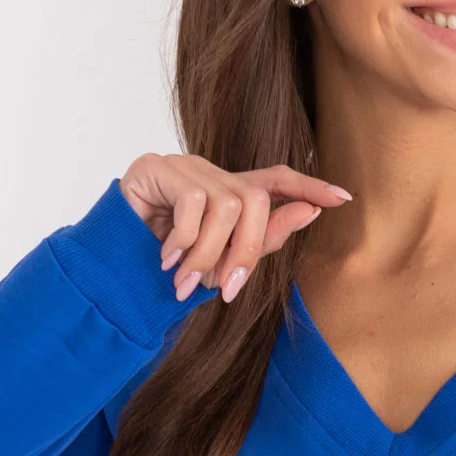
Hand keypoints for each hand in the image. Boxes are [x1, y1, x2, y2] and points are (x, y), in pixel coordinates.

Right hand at [119, 153, 351, 304]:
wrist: (112, 267)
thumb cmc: (171, 266)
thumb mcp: (223, 262)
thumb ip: (263, 239)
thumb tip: (310, 212)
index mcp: (231, 193)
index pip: (277, 180)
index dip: (309, 186)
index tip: (344, 199)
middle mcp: (212, 173)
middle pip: (254, 200)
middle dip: (245, 251)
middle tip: (226, 290)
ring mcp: (184, 166)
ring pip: (224, 205)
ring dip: (208, 254)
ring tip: (187, 282)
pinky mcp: (156, 167)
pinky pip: (191, 201)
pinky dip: (183, 239)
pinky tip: (166, 258)